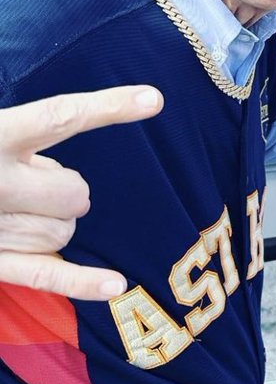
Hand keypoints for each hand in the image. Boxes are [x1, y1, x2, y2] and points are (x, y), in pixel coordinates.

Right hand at [0, 87, 162, 298]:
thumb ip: (14, 135)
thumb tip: (56, 160)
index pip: (59, 117)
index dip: (108, 108)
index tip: (154, 99)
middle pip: (73, 191)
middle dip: (66, 190)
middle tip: (31, 183)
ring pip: (63, 231)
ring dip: (54, 223)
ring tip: (13, 212)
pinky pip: (42, 275)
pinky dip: (80, 282)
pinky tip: (115, 284)